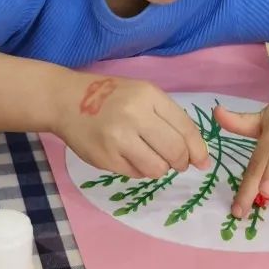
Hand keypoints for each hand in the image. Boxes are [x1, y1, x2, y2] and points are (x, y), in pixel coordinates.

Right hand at [59, 75, 209, 177]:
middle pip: (175, 151)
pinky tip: (131, 157)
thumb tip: (197, 155)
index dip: (198, 150)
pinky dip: (140, 170)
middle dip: (181, 163)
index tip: (202, 161)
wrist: (67, 101)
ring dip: (160, 168)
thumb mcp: (143, 94)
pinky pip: (136, 174)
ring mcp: (118, 138)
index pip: (186, 129)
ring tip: (151, 158)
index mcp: (149, 96)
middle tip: (178, 164)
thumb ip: (169, 119)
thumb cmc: (112, 96)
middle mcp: (135, 115)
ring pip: (157, 168)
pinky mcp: (105, 158)